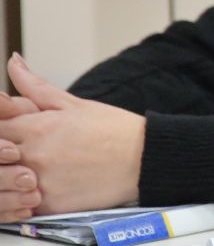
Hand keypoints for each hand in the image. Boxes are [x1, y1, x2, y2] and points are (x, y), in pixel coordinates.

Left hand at [0, 53, 143, 215]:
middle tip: (13, 155)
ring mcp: (40, 181)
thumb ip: (36, 86)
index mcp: (38, 126)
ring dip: (8, 180)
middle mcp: (35, 154)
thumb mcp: (74, 103)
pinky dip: (22, 200)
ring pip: (3, 184)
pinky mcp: (49, 204)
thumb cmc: (112, 129)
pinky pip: (20, 206)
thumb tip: (13, 62)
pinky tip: (36, 191)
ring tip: (22, 175)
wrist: (143, 158)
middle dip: (0, 155)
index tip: (6, 134)